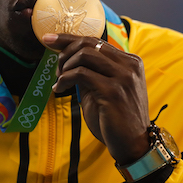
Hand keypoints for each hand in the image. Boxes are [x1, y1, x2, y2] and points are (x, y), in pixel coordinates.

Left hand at [43, 33, 150, 164]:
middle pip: (89, 43)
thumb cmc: (115, 117)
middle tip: (56, 69)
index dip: (69, 38)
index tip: (49, 39)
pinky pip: (81, 74)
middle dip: (65, 51)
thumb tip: (66, 56)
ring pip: (84, 55)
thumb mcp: (104, 88)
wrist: (133, 144)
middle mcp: (129, 65)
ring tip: (60, 80)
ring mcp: (123, 77)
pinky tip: (59, 88)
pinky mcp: (113, 91)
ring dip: (65, 66)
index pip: (95, 40)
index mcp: (130, 61)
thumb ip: (91, 70)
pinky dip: (65, 79)